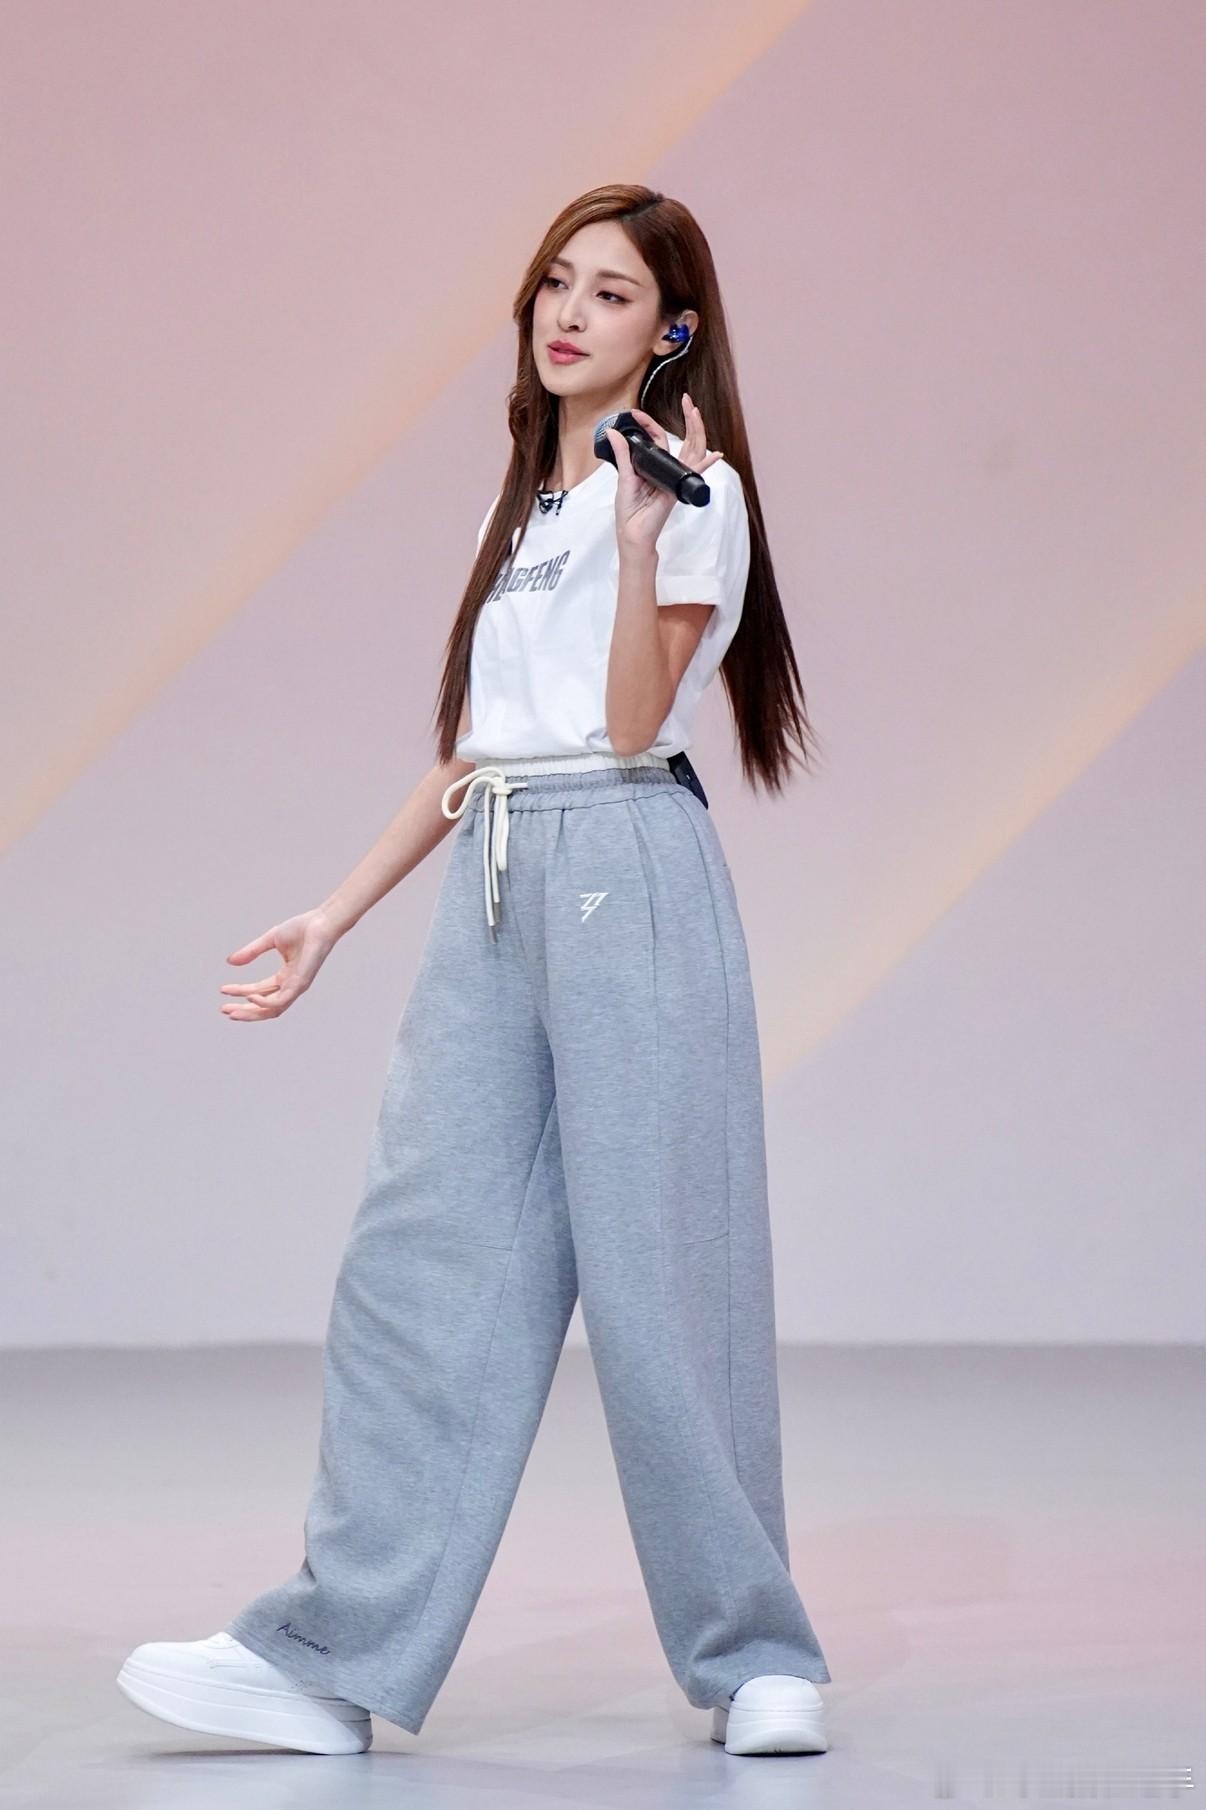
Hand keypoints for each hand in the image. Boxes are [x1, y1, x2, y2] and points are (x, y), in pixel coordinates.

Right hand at [219, 908, 339, 1020]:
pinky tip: (250, 997)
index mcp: (285, 977)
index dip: (240, 992)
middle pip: (264, 1006)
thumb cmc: (301, 929)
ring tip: (232, 1012)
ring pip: (272, 1010)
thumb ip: (251, 952)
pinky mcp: (301, 984)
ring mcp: (297, 987)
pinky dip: (265, 1002)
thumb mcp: (270, 940)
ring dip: (251, 1012)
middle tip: (223, 1010)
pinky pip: (282, 1000)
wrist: (320, 922)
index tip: (223, 990)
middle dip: (243, 1010)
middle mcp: (290, 985)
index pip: (259, 991)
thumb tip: (230, 962)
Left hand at [604, 393, 722, 553]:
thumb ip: (622, 454)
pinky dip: (706, 465)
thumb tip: (613, 432)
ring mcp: (675, 478)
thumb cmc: (629, 510)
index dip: (649, 424)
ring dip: (697, 431)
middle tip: (687, 400)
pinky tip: (716, 455)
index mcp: (655, 466)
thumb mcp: (623, 477)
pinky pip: (694, 474)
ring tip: (696, 412)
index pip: (657, 439)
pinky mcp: (677, 488)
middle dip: (688, 420)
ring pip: (692, 450)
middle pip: (683, 441)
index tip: (635, 413)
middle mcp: (667, 470)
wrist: (633, 532)